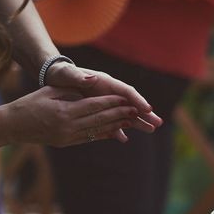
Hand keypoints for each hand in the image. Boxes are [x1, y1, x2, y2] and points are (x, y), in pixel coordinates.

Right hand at [6, 86, 144, 145]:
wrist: (12, 126)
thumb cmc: (30, 104)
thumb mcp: (49, 91)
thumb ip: (72, 89)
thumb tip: (92, 82)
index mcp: (64, 112)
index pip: (94, 106)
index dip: (112, 103)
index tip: (127, 99)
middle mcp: (68, 127)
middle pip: (100, 119)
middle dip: (120, 115)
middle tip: (137, 111)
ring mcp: (68, 137)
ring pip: (98, 131)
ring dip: (117, 126)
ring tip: (133, 121)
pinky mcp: (67, 143)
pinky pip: (90, 138)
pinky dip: (104, 134)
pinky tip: (117, 132)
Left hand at [45, 62, 162, 133]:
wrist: (55, 78)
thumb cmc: (61, 74)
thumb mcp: (67, 74)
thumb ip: (77, 76)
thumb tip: (90, 78)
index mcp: (105, 82)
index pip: (126, 91)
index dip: (138, 100)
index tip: (148, 110)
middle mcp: (109, 92)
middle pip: (131, 103)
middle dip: (145, 114)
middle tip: (158, 123)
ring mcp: (107, 101)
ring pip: (126, 112)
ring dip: (138, 122)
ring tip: (151, 130)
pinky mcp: (101, 110)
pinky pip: (112, 120)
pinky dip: (118, 129)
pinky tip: (123, 139)